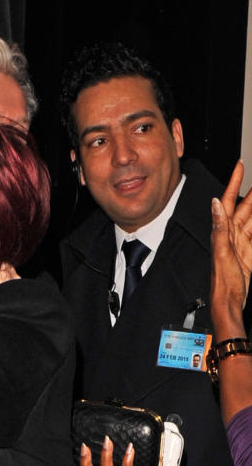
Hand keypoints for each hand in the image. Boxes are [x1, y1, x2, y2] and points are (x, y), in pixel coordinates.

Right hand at [78, 436, 184, 465]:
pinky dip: (127, 463)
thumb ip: (130, 455)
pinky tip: (130, 450)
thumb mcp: (140, 465)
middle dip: (86, 464)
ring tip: (108, 442)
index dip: (83, 465)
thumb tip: (129, 432)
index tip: (83, 447)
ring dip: (106, 459)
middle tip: (85, 447)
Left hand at [211, 160, 251, 327]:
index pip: (229, 200)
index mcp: (223, 230)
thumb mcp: (221, 251)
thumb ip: (219, 227)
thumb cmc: (222, 280)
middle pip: (246, 206)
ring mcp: (242, 243)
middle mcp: (232, 233)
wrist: (229, 300)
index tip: (239, 166)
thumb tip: (216, 203)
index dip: (234, 182)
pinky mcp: (249, 253)